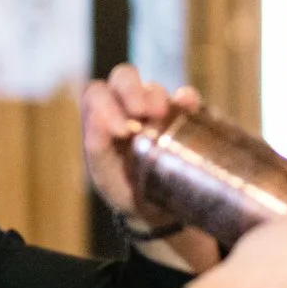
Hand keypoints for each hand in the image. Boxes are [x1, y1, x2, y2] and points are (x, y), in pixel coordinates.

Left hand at [81, 64, 192, 224]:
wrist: (158, 210)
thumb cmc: (125, 191)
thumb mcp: (105, 177)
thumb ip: (97, 148)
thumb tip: (100, 120)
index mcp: (103, 117)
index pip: (97, 94)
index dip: (106, 105)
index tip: (121, 130)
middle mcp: (128, 106)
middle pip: (124, 77)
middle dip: (131, 90)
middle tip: (140, 112)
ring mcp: (157, 109)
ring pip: (154, 89)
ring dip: (156, 98)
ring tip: (160, 117)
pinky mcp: (185, 116)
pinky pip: (186, 99)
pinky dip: (187, 98)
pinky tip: (188, 104)